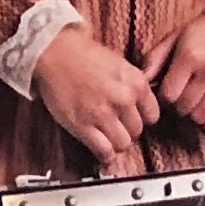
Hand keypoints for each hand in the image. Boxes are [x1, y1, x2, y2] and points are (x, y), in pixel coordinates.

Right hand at [30, 25, 161, 164]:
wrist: (51, 51)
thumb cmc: (80, 53)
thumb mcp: (116, 62)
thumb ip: (131, 85)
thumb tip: (139, 105)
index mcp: (135, 82)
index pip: (152, 115)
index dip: (140, 117)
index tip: (131, 116)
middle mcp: (124, 99)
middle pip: (137, 131)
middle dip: (125, 129)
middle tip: (113, 122)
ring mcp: (104, 114)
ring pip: (123, 144)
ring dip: (114, 142)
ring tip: (104, 133)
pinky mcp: (84, 126)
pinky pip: (104, 151)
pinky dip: (103, 154)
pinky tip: (99, 149)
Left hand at [141, 0, 204, 132]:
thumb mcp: (177, 36)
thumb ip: (156, 57)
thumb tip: (140, 79)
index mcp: (189, 56)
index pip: (168, 93)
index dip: (163, 97)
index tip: (167, 93)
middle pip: (184, 106)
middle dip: (178, 106)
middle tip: (180, 98)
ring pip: (201, 116)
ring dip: (194, 115)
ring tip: (194, 104)